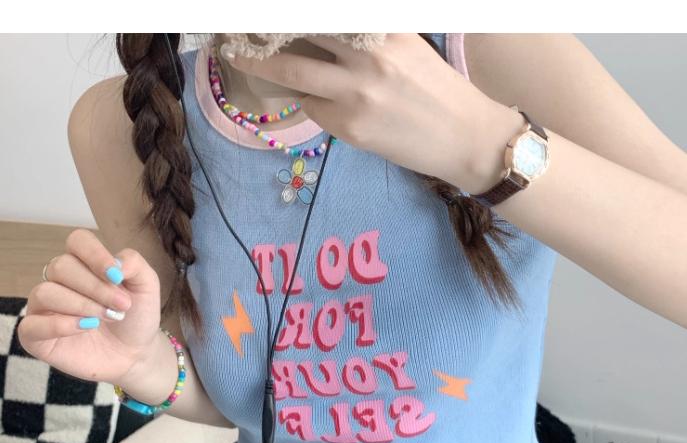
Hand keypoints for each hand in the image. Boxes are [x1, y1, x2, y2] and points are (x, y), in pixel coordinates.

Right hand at [17, 228, 162, 385]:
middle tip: (121, 306)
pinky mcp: (36, 336)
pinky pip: (31, 325)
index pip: (77, 241)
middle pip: (61, 266)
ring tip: (107, 318)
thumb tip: (115, 262)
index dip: (95, 254)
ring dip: (82, 305)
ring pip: (45, 292)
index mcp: (83, 264)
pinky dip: (59, 325)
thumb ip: (135, 264)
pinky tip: (86, 327)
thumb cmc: (136, 317)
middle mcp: (59, 282)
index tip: (117, 276)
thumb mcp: (147, 286)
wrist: (136, 353)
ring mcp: (44, 308)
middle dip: (96, 287)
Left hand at [220, 33, 494, 185]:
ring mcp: (356, 94)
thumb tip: (321, 33)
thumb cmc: (438, 92)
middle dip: (262, 31)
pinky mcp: (351, 128)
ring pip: (294, 72)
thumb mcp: (407, 47)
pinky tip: (318, 100)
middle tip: (234, 27)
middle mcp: (367, 55)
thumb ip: (367, 35)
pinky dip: (309, 101)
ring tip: (242, 56)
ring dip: (264, 64)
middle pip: (299, 33)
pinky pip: (313, 109)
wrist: (465, 138)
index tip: (261, 10)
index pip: (324, 12)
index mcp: (384, 29)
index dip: (289, 12)